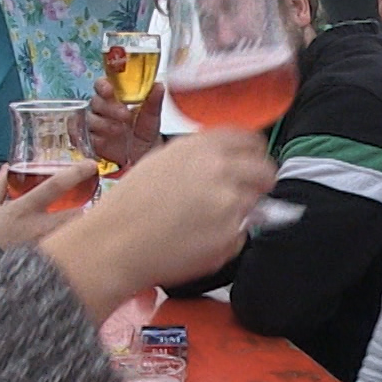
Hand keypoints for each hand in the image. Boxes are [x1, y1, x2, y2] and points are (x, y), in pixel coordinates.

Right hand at [0, 162, 93, 249]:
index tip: (92, 165)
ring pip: (74, 235)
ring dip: (81, 229)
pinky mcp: (45, 262)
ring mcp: (43, 246)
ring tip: (88, 229)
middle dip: (88, 210)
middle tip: (95, 208)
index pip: (54, 185)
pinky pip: (65, 254)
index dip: (75, 173)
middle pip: (76, 215)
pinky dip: (72, 250)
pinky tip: (76, 251)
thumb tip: (6, 168)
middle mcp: (38, 226)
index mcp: (24, 208)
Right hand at [52, 129, 273, 299]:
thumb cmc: (130, 205)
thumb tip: (226, 159)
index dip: (254, 153)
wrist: (116, 242)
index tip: (253, 162)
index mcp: (203, 147)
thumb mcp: (162, 159)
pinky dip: (226, 238)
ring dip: (238, 211)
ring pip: (256, 204)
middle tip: (242, 194)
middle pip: (265, 170)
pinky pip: (241, 234)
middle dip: (258, 182)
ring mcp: (230, 203)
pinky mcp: (231, 235)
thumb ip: (199, 155)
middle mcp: (221, 170)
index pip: (251, 140)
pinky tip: (197, 238)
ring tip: (203, 221)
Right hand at [89, 77, 163, 166]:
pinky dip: (86, 136)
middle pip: (95, 102)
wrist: (141, 156)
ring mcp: (93, 124)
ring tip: (119, 131)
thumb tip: (158, 85)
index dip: (103, 86)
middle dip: (109, 108)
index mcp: (115, 97)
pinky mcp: (88, 139)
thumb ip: (153, 102)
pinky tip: (99, 140)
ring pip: (89, 118)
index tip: (110, 91)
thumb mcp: (152, 118)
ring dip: (103, 124)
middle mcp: (101, 108)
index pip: (102, 85)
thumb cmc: (144, 133)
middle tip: (125, 116)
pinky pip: (78, 134)